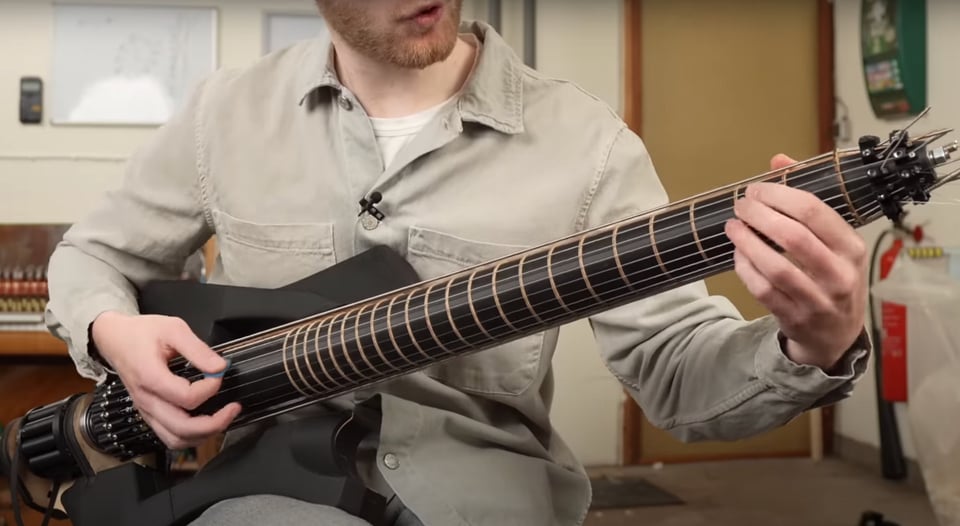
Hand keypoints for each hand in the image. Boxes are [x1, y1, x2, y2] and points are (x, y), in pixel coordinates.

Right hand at [91, 311, 241, 448]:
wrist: (114, 338)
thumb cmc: (141, 333)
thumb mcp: (173, 328)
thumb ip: (197, 349)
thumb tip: (220, 367)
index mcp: (151, 378)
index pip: (187, 397)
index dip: (210, 388)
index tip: (220, 373)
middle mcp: (147, 401)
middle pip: (181, 429)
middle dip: (214, 424)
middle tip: (233, 408)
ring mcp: (147, 411)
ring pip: (175, 440)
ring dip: (203, 435)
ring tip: (223, 418)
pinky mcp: (149, 414)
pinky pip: (170, 436)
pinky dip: (191, 436)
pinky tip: (207, 422)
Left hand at [724, 154, 867, 370]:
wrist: (836, 336)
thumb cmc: (832, 277)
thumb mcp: (833, 240)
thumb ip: (806, 199)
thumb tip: (778, 159)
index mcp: (852, 247)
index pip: (815, 212)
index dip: (780, 195)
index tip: (757, 189)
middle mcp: (839, 275)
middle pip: (794, 237)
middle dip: (760, 216)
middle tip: (740, 205)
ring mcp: (817, 300)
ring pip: (776, 267)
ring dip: (747, 242)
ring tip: (732, 226)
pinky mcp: (794, 319)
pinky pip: (763, 291)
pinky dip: (745, 269)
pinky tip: (737, 253)